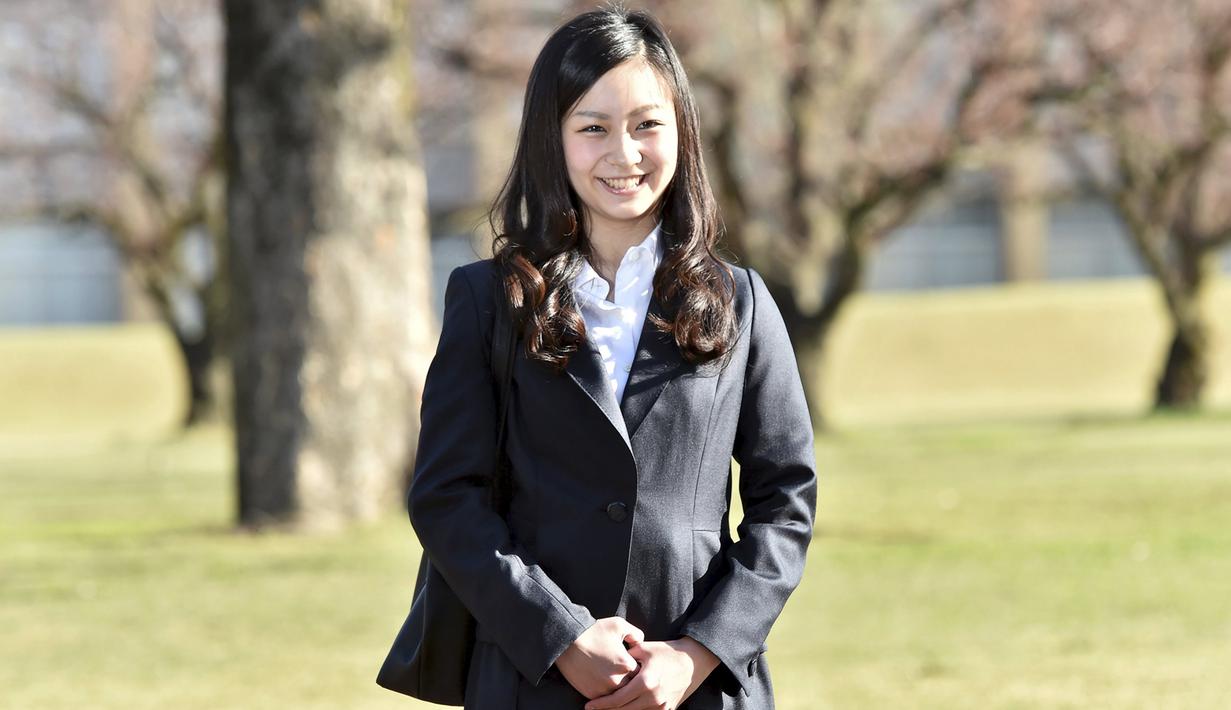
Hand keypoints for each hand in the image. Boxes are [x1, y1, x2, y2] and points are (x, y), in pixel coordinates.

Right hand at [555, 616, 644, 698]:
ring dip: (617, 688)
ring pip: (618, 694)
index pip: (640, 673)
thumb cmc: (593, 631)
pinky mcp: (592, 694)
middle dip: (628, 680)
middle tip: (621, 673)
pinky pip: (604, 699)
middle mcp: (618, 680)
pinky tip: (601, 682)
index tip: (629, 664)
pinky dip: (604, 693)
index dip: (636, 669)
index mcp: (627, 664)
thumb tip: (640, 645)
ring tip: (610, 677)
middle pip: (631, 686)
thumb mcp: (618, 624)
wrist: (567, 640)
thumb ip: (635, 634)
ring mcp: (604, 689)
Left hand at [582, 635, 720, 709]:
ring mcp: (662, 706)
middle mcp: (654, 698)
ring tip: (608, 709)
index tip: (588, 706)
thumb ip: (625, 656)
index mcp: (646, 682)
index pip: (618, 700)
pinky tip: (625, 708)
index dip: (601, 704)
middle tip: (594, 709)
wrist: (691, 662)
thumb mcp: (644, 649)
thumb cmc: (666, 652)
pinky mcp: (667, 709)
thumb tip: (610, 660)